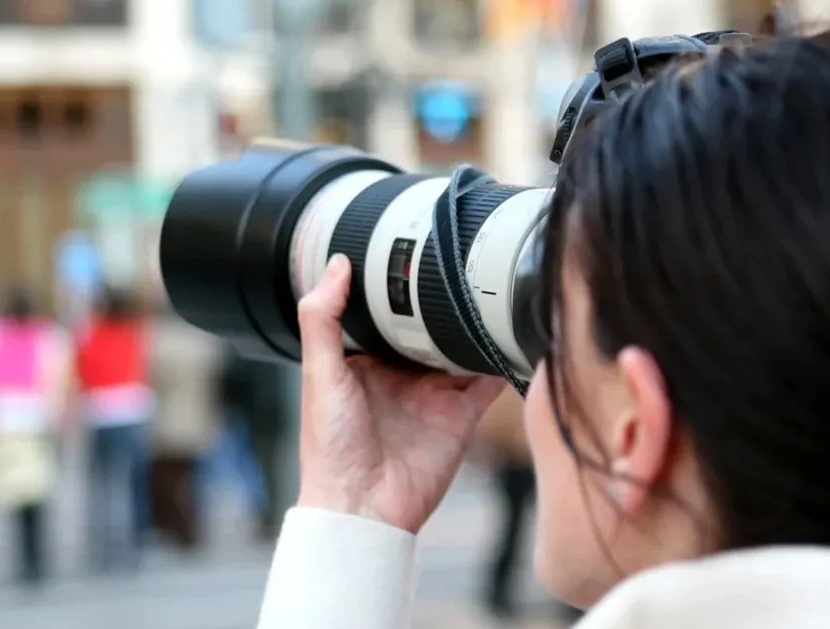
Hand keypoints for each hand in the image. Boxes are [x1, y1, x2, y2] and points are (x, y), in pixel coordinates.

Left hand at [297, 254, 505, 533]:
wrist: (363, 508)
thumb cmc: (330, 448)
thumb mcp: (319, 375)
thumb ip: (322, 319)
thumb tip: (335, 264)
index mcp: (364, 361)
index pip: (383, 314)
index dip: (394, 286)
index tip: (407, 250)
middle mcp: (400, 374)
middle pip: (428, 327)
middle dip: (443, 301)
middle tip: (460, 261)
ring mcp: (433, 393)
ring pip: (461, 348)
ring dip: (474, 325)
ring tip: (491, 288)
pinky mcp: (460, 414)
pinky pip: (487, 381)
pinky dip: (501, 360)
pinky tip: (510, 335)